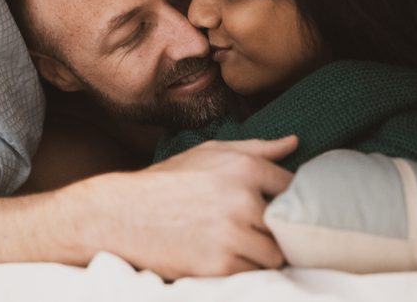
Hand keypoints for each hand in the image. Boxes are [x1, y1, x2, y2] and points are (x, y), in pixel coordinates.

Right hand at [77, 136, 296, 278]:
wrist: (122, 215)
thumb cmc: (167, 181)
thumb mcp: (208, 152)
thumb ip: (255, 147)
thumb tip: (294, 142)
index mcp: (243, 167)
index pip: (291, 186)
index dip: (283, 197)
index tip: (272, 203)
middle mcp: (241, 199)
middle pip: (286, 224)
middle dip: (272, 227)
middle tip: (253, 226)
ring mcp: (232, 234)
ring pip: (274, 254)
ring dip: (260, 251)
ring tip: (237, 242)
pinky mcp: (220, 265)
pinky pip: (253, 273)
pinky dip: (242, 268)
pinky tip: (222, 254)